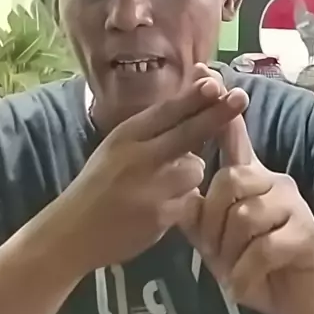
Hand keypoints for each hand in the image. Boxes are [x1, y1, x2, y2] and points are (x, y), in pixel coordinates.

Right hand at [53, 76, 248, 273]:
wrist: (72, 231)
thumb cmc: (102, 181)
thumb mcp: (120, 146)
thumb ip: (155, 127)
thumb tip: (198, 92)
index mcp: (127, 135)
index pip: (166, 111)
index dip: (194, 96)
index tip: (217, 81)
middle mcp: (137, 157)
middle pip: (187, 132)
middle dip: (217, 114)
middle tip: (241, 98)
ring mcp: (149, 188)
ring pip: (195, 169)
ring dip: (191, 172)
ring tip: (166, 183)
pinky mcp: (159, 217)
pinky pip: (190, 200)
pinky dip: (184, 201)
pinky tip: (162, 206)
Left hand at [180, 65, 313, 313]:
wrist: (302, 300)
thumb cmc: (256, 264)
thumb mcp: (219, 236)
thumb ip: (200, 207)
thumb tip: (175, 180)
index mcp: (252, 177)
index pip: (234, 134)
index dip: (219, 106)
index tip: (205, 71)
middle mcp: (274, 181)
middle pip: (229, 180)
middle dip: (213, 223)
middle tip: (214, 252)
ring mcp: (293, 204)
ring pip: (244, 215)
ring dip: (231, 252)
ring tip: (232, 270)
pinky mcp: (306, 233)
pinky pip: (263, 247)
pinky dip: (246, 273)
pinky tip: (244, 285)